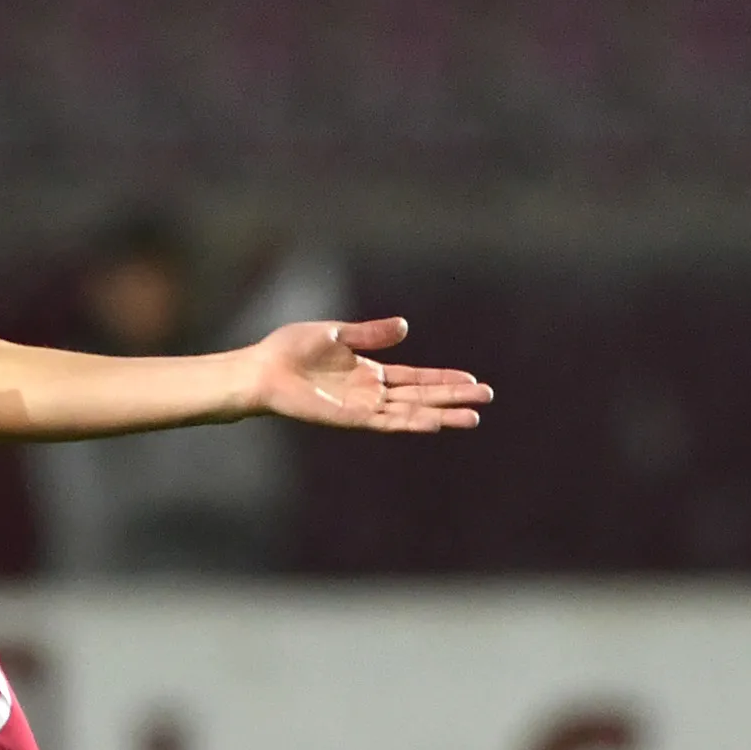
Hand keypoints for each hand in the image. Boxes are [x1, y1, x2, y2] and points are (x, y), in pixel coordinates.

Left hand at [241, 318, 490, 432]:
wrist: (262, 369)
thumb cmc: (290, 350)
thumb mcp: (338, 333)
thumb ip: (371, 334)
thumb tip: (406, 327)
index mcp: (369, 373)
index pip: (416, 378)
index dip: (444, 378)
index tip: (472, 379)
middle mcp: (370, 394)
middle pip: (422, 396)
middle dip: (454, 397)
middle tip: (488, 397)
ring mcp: (362, 408)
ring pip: (412, 413)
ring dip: (442, 414)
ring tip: (474, 417)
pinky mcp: (350, 419)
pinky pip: (387, 422)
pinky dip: (411, 422)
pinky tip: (434, 422)